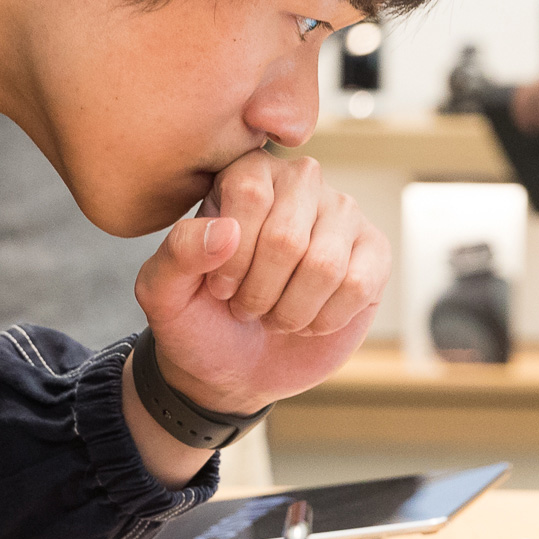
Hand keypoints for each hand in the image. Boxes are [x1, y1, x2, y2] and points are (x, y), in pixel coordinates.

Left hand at [132, 150, 386, 430]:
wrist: (235, 365)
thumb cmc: (198, 318)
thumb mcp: (164, 292)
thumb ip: (177, 253)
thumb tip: (226, 231)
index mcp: (247, 173)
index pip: (249, 195)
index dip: (231, 258)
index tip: (218, 288)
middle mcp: (300, 181)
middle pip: (286, 236)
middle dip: (260, 292)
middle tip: (247, 307)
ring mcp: (342, 213)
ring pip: (324, 264)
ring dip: (291, 310)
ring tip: (275, 314)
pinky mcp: (374, 251)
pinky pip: (358, 285)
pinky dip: (324, 319)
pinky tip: (308, 319)